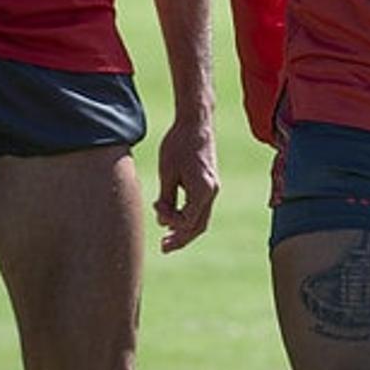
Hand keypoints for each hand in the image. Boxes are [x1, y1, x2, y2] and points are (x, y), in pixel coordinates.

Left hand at [152, 115, 218, 252]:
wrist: (195, 122)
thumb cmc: (178, 144)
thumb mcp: (167, 172)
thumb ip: (166, 198)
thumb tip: (163, 222)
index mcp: (203, 190)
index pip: (188, 221)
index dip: (170, 222)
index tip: (156, 207)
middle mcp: (212, 191)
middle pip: (198, 226)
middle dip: (181, 238)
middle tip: (163, 248)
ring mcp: (213, 187)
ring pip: (201, 218)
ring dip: (185, 229)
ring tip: (167, 238)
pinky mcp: (210, 182)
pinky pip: (201, 207)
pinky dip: (188, 215)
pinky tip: (174, 216)